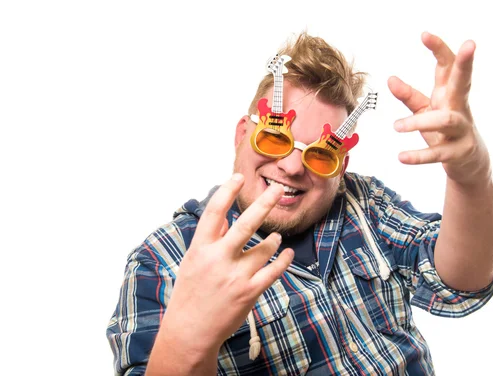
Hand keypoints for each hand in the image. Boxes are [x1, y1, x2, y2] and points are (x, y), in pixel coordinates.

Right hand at [154, 174, 293, 362]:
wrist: (190, 331)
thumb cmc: (190, 294)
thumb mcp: (193, 262)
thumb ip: (211, 240)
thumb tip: (228, 218)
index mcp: (200, 249)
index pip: (214, 213)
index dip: (227, 191)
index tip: (239, 177)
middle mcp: (218, 259)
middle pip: (246, 224)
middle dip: (264, 203)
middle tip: (277, 188)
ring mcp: (236, 276)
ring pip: (264, 248)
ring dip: (273, 240)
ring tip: (274, 238)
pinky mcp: (249, 292)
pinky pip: (273, 270)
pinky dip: (283, 260)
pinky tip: (287, 253)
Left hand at [388, 32, 490, 184]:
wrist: (470, 163)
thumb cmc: (445, 130)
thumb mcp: (426, 110)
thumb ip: (409, 96)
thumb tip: (390, 79)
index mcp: (450, 94)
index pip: (448, 66)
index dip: (439, 49)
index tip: (424, 34)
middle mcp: (460, 107)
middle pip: (464, 82)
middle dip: (466, 64)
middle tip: (471, 43)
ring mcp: (463, 130)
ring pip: (446, 120)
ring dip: (420, 122)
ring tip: (396, 126)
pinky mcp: (459, 152)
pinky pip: (439, 153)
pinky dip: (420, 156)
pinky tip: (402, 157)